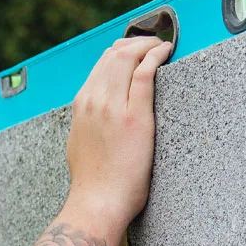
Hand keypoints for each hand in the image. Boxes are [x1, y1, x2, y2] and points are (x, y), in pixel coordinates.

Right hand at [60, 35, 173, 240]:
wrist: (98, 202)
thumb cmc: (94, 182)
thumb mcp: (80, 143)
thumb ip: (88, 123)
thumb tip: (98, 117)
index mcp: (81, 106)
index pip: (101, 65)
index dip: (120, 51)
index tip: (135, 50)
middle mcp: (94, 101)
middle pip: (113, 55)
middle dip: (135, 42)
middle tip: (153, 43)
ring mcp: (113, 108)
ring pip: (127, 58)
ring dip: (147, 45)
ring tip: (161, 46)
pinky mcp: (135, 118)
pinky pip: (144, 74)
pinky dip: (155, 56)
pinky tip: (165, 51)